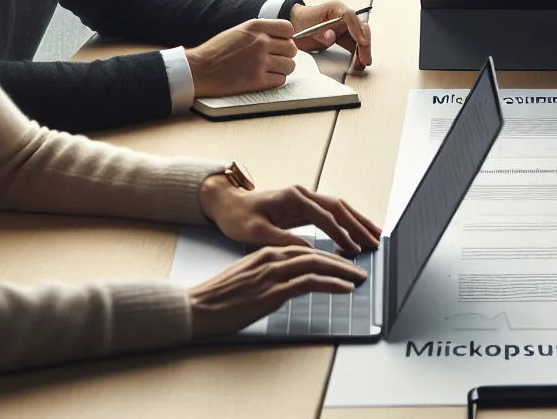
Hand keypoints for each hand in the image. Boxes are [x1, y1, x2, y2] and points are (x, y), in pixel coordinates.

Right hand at [186, 18, 296, 98]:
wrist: (199, 69)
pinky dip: (275, 80)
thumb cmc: (216, 51)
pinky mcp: (257, 80)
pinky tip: (264, 78)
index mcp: (255, 27)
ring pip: (289, 66)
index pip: (288, 29)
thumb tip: (281, 37)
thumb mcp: (238, 31)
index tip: (281, 43)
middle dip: (286, 55)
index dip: (287, 37)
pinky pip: (280, 80)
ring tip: (270, 70)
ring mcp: (259, 61)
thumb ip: (259, 32)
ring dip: (282, 69)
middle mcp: (260, 42)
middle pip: (292, 49)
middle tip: (276, 59)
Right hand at [187, 244, 367, 338]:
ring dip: (343, 270)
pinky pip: (310, 283)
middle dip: (342, 261)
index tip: (344, 263)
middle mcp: (272, 258)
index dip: (329, 256)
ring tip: (359, 277)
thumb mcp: (247, 278)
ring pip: (318, 265)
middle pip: (316, 254)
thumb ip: (267, 275)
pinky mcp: (272, 292)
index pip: (306, 250)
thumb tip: (286, 283)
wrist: (196, 307)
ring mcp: (273, 274)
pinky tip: (345, 288)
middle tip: (360, 268)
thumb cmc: (218, 297)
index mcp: (266, 253)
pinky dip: (332, 284)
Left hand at [200, 177, 382, 254]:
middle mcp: (302, 194)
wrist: (227, 204)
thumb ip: (283, 240)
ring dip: (357, 222)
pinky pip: (331, 214)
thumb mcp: (256, 232)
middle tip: (374, 242)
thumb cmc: (238, 217)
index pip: (324, 216)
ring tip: (374, 236)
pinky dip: (346, 222)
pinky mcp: (304, 207)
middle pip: (338, 207)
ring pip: (338, 208)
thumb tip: (308, 251)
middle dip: (358, 225)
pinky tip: (356, 232)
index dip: (340, 233)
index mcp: (292, 198)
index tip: (353, 249)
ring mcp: (304, 199)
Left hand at [289, 1, 372, 73]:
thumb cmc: (301, 21)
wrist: (295, 24)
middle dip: (364, 44)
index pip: (351, 17)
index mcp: (336, 9)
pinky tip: (358, 63)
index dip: (357, 30)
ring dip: (363, 50)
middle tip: (365, 59)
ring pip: (360, 37)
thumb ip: (320, 32)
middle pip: (360, 28)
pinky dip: (357, 53)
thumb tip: (332, 37)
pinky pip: (354, 44)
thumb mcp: (307, 27)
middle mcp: (344, 16)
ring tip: (363, 64)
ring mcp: (345, 26)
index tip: (361, 42)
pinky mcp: (344, 36)